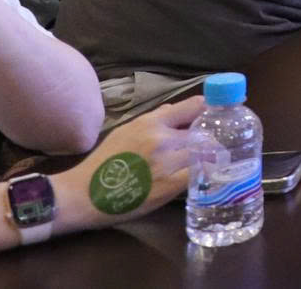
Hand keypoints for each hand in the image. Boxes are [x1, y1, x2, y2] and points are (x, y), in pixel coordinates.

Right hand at [57, 98, 204, 231]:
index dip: (207, 112)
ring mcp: (166, 163)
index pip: (193, 106)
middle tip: (217, 146)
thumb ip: (152, 119)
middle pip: (202, 133)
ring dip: (209, 159)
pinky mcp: (168, 186)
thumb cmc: (103, 162)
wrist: (84, 194)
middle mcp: (161, 139)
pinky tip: (204, 177)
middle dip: (210, 140)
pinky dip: (203, 175)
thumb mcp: (125, 131)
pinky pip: (197, 175)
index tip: (214, 118)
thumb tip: (174, 109)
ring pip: (203, 154)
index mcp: (150, 123)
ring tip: (211, 163)